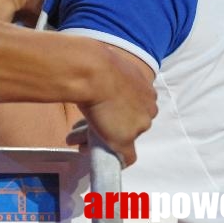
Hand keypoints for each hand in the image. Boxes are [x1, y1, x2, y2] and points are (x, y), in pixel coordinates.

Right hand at [68, 45, 156, 166]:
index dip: (114, 108)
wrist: (92, 71)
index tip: (98, 110)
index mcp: (146, 89)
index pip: (132, 104)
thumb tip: (94, 67)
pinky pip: (127, 157)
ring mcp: (138, 125)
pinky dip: (116, 159)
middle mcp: (147, 107)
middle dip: (107, 124)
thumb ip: (108, 72)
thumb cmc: (96, 63)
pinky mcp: (126, 140)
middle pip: (127, 121)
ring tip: (75, 138)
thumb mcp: (108, 63)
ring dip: (98, 137)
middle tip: (82, 125)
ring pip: (121, 136)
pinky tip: (96, 154)